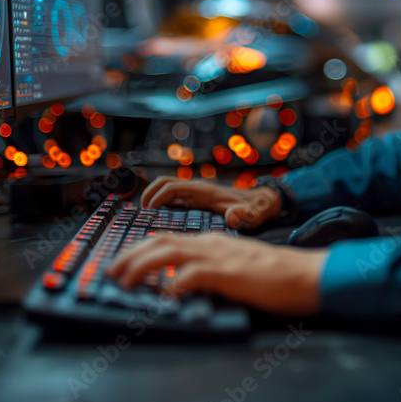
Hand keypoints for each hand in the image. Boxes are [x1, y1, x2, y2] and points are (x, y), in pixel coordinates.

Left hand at [104, 233, 326, 315]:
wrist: (306, 274)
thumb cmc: (276, 275)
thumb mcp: (237, 266)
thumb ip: (211, 269)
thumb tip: (183, 283)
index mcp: (213, 241)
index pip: (168, 238)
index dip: (141, 249)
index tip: (122, 262)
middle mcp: (212, 243)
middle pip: (161, 241)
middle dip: (130, 255)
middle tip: (110, 272)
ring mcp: (220, 256)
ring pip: (169, 252)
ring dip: (141, 266)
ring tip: (123, 281)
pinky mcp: (230, 273)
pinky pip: (194, 275)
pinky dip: (174, 283)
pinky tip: (163, 295)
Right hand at [141, 176, 281, 229]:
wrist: (260, 204)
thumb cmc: (254, 211)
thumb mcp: (250, 216)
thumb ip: (243, 216)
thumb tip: (234, 217)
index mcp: (203, 191)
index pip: (172, 187)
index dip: (157, 197)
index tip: (148, 212)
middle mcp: (197, 188)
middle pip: (164, 182)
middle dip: (149, 193)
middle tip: (141, 213)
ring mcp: (195, 193)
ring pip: (166, 187)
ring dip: (153, 196)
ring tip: (145, 215)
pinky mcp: (196, 199)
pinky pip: (172, 196)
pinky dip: (161, 202)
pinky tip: (158, 219)